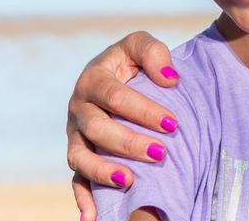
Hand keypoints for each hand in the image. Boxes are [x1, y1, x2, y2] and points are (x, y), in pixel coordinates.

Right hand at [66, 32, 177, 220]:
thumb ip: (154, 53)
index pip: (116, 97)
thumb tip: (171, 79)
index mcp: (93, 79)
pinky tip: (92, 217)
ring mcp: (75, 134)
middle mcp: (79, 108)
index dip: (144, 111)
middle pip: (98, 129)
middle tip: (161, 153)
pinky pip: (75, 179)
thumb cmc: (132, 60)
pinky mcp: (78, 154)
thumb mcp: (140, 44)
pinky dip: (83, 198)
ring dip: (103, 172)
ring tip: (130, 181)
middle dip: (129, 143)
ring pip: (80, 157)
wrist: (114, 74)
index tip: (173, 123)